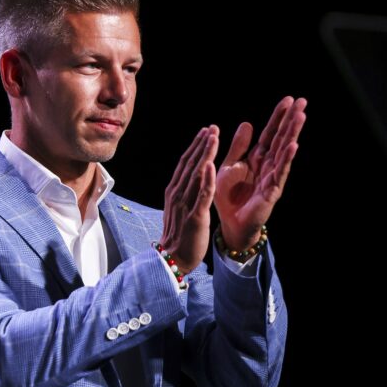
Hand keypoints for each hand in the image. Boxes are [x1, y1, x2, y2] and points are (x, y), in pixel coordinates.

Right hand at [160, 125, 218, 273]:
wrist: (173, 258)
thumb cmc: (179, 235)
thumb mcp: (179, 208)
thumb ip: (184, 192)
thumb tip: (192, 178)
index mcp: (174, 191)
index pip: (185, 164)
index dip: (196, 146)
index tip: (205, 132)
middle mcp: (177, 194)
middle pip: (190, 164)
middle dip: (202, 144)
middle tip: (212, 127)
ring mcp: (185, 204)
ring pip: (196, 174)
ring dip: (205, 154)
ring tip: (214, 137)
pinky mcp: (195, 216)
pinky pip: (202, 195)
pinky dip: (206, 179)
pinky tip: (211, 165)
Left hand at [215, 96, 306, 250]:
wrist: (229, 223)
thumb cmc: (229, 196)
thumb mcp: (229, 166)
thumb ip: (238, 147)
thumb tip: (247, 123)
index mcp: (256, 157)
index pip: (270, 133)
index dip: (278, 117)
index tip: (288, 99)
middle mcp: (268, 165)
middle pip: (281, 138)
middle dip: (291, 120)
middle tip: (302, 101)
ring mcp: (272, 177)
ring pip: (284, 152)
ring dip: (292, 134)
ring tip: (301, 116)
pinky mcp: (272, 191)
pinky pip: (279, 173)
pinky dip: (286, 159)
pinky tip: (293, 146)